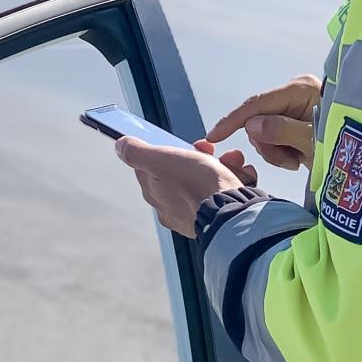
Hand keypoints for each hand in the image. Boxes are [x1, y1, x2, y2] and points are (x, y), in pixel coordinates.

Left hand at [117, 137, 253, 237]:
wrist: (230, 211)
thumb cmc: (195, 185)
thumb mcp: (161, 159)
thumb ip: (137, 152)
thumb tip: (120, 146)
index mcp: (156, 193)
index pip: (154, 165)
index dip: (169, 149)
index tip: (183, 144)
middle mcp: (172, 206)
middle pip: (183, 171)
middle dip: (200, 156)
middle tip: (210, 151)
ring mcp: (195, 213)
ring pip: (208, 180)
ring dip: (222, 165)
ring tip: (233, 161)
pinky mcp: (218, 216)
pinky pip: (225, 192)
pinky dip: (235, 181)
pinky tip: (242, 175)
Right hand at [207, 74, 321, 171]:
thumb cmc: (346, 143)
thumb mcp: (312, 141)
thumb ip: (281, 130)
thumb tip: (252, 125)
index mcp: (299, 89)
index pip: (257, 103)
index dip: (233, 120)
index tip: (213, 136)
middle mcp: (294, 92)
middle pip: (258, 120)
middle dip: (268, 145)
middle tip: (290, 161)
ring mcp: (294, 105)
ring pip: (264, 132)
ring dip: (276, 151)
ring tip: (298, 160)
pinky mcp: (295, 119)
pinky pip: (274, 137)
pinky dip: (282, 152)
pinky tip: (299, 158)